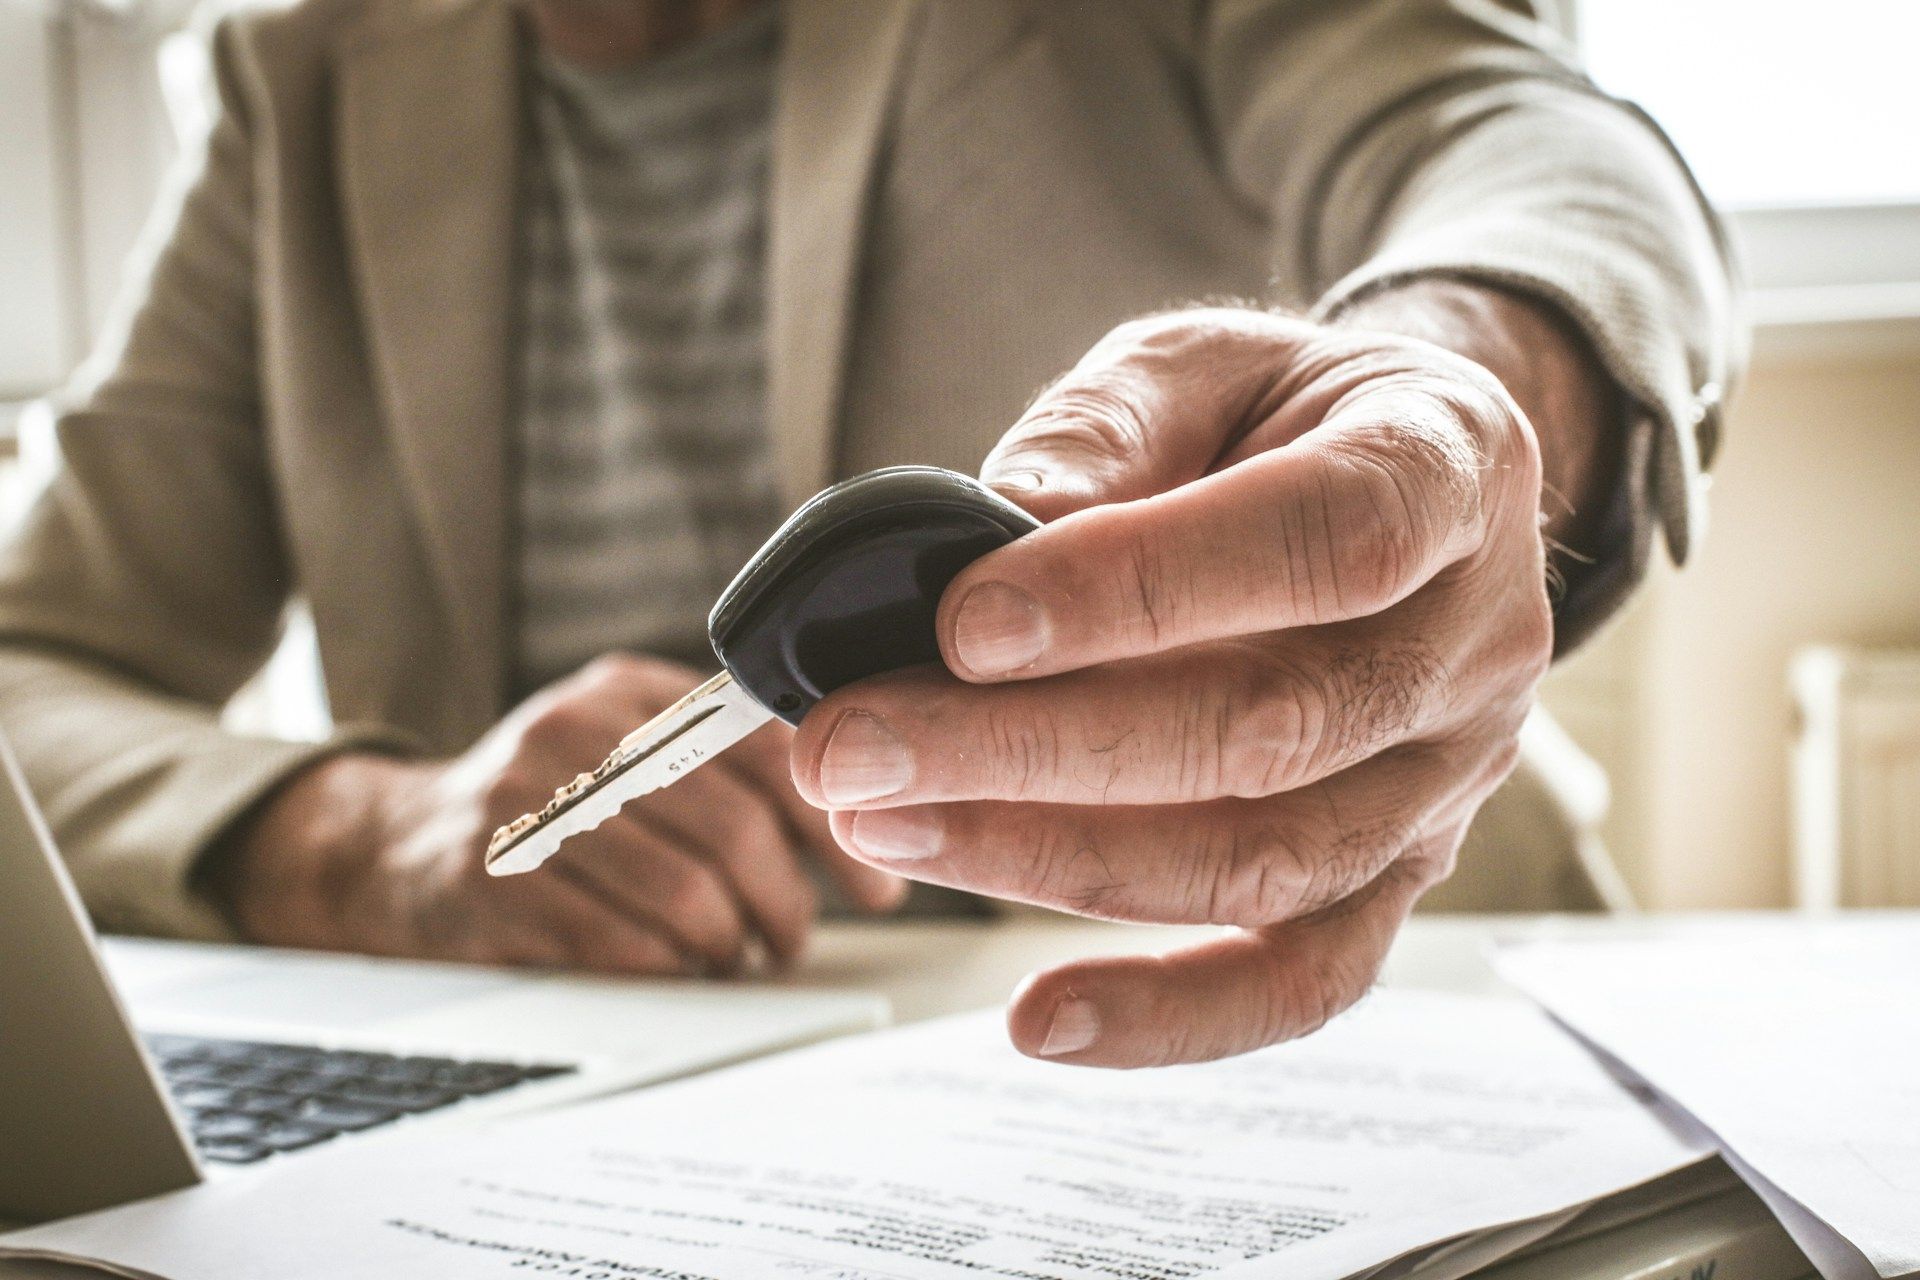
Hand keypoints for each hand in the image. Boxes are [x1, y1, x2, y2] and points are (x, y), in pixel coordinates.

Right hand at [209, 653, 905, 973]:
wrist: (391, 844)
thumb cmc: (548, 806)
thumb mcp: (625, 750)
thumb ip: (721, 767)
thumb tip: (858, 830)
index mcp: (631, 691)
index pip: (768, 750)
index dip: (834, 830)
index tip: (875, 887)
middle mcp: (578, 732)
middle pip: (733, 831)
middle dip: (785, 906)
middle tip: (790, 940)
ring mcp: (528, 803)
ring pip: (684, 895)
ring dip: (729, 947)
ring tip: (733, 958)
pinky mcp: (490, 879)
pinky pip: (618, 943)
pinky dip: (666, 970)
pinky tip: (671, 970)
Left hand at [791, 306, 1556, 1064]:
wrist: (1404, 486)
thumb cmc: (1282, 416)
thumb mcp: (1201, 364)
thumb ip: (1108, 430)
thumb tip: (996, 527)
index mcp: (1445, 469)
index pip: (1316, 542)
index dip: (1138, 588)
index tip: (962, 621)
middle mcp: (1472, 641)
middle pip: (1268, 727)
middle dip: (1032, 749)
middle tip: (854, 745)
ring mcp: (1446, 778)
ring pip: (1268, 862)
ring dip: (1054, 859)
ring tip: (885, 825)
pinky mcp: (1398, 874)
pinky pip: (1304, 976)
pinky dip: (1172, 1014)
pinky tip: (1038, 1018)